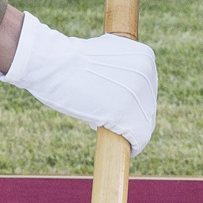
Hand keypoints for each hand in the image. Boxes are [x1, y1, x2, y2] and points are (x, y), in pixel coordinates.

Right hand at [0, 12, 158, 153]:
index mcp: (145, 57)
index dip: (132, 101)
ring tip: (107, 127)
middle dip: (131, 116)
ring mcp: (139, 96)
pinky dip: (134, 147)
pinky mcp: (127, 117)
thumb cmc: (69, 59)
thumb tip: (124, 87)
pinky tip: (127, 148)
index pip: (147, 89)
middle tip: (109, 117)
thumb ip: (121, 66)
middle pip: (148, 107)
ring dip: (129, 131)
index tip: (118, 105)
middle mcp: (147, 74)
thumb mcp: (105, 54)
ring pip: (145, 124)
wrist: (54, 63)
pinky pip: (139, 139)